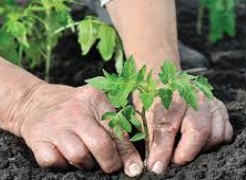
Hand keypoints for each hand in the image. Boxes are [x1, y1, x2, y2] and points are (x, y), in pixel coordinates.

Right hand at [14, 84, 142, 176]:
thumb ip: (115, 129)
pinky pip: (53, 161)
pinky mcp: (37, 138)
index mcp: (94, 99)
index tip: (134, 169)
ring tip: (86, 159)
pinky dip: (62, 165)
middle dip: (109, 162)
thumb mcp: (96, 108)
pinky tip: (65, 157)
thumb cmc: (74, 108)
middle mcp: (75, 111)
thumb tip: (132, 162)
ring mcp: (55, 125)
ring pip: (78, 155)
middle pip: (100, 144)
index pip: (116, 130)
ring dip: (86, 164)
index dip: (127, 154)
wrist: (35, 101)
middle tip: (110, 167)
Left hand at [134, 92, 232, 173]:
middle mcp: (193, 96)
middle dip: (186, 153)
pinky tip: (201, 143)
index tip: (156, 168)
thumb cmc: (151, 97)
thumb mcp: (142, 112)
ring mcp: (209, 101)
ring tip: (185, 150)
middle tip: (174, 162)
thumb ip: (149, 136)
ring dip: (201, 149)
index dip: (162, 151)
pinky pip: (226, 132)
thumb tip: (153, 164)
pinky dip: (215, 143)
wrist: (164, 77)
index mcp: (170, 95)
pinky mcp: (219, 107)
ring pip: (215, 134)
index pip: (167, 126)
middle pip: (199, 131)